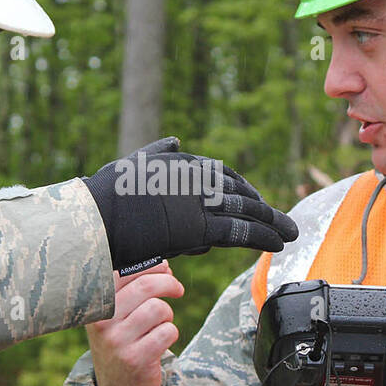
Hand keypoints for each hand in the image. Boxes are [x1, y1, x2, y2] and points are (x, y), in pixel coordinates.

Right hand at [82, 137, 297, 271]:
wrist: (95, 217)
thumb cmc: (106, 196)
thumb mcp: (133, 165)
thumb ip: (157, 153)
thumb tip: (177, 142)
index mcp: (180, 164)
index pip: (220, 174)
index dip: (240, 188)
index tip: (254, 199)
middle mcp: (194, 178)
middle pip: (239, 191)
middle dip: (263, 206)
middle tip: (282, 220)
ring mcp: (198, 201)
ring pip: (244, 210)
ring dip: (271, 221)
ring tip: (290, 233)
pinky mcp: (197, 227)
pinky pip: (238, 231)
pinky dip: (262, 236)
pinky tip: (277, 243)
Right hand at [87, 261, 183, 385]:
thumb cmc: (121, 340)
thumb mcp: (116, 314)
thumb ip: (134, 287)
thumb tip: (164, 264)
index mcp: (95, 305)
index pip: (124, 272)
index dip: (151, 266)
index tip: (165, 269)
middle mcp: (101, 321)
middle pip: (146, 287)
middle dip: (169, 283)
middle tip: (177, 289)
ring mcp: (117, 341)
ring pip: (158, 309)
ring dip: (167, 315)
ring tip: (161, 324)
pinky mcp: (135, 358)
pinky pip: (167, 332)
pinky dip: (171, 333)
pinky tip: (161, 341)